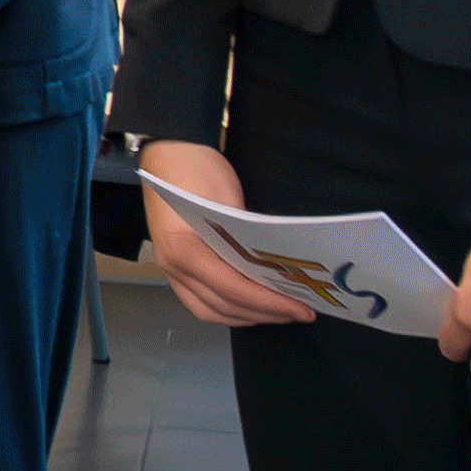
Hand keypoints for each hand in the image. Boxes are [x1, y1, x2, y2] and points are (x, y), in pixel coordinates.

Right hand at [136, 141, 312, 328]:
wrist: (168, 153)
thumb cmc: (198, 171)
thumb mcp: (228, 200)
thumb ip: (246, 238)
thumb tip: (275, 267)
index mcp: (185, 250)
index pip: (233, 288)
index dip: (269, 302)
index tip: (302, 307)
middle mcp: (173, 268)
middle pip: (223, 306)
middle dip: (264, 313)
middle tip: (300, 312)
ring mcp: (170, 270)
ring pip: (209, 311)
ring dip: (246, 317)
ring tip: (279, 313)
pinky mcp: (174, 268)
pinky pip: (200, 302)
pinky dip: (228, 310)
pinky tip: (252, 307)